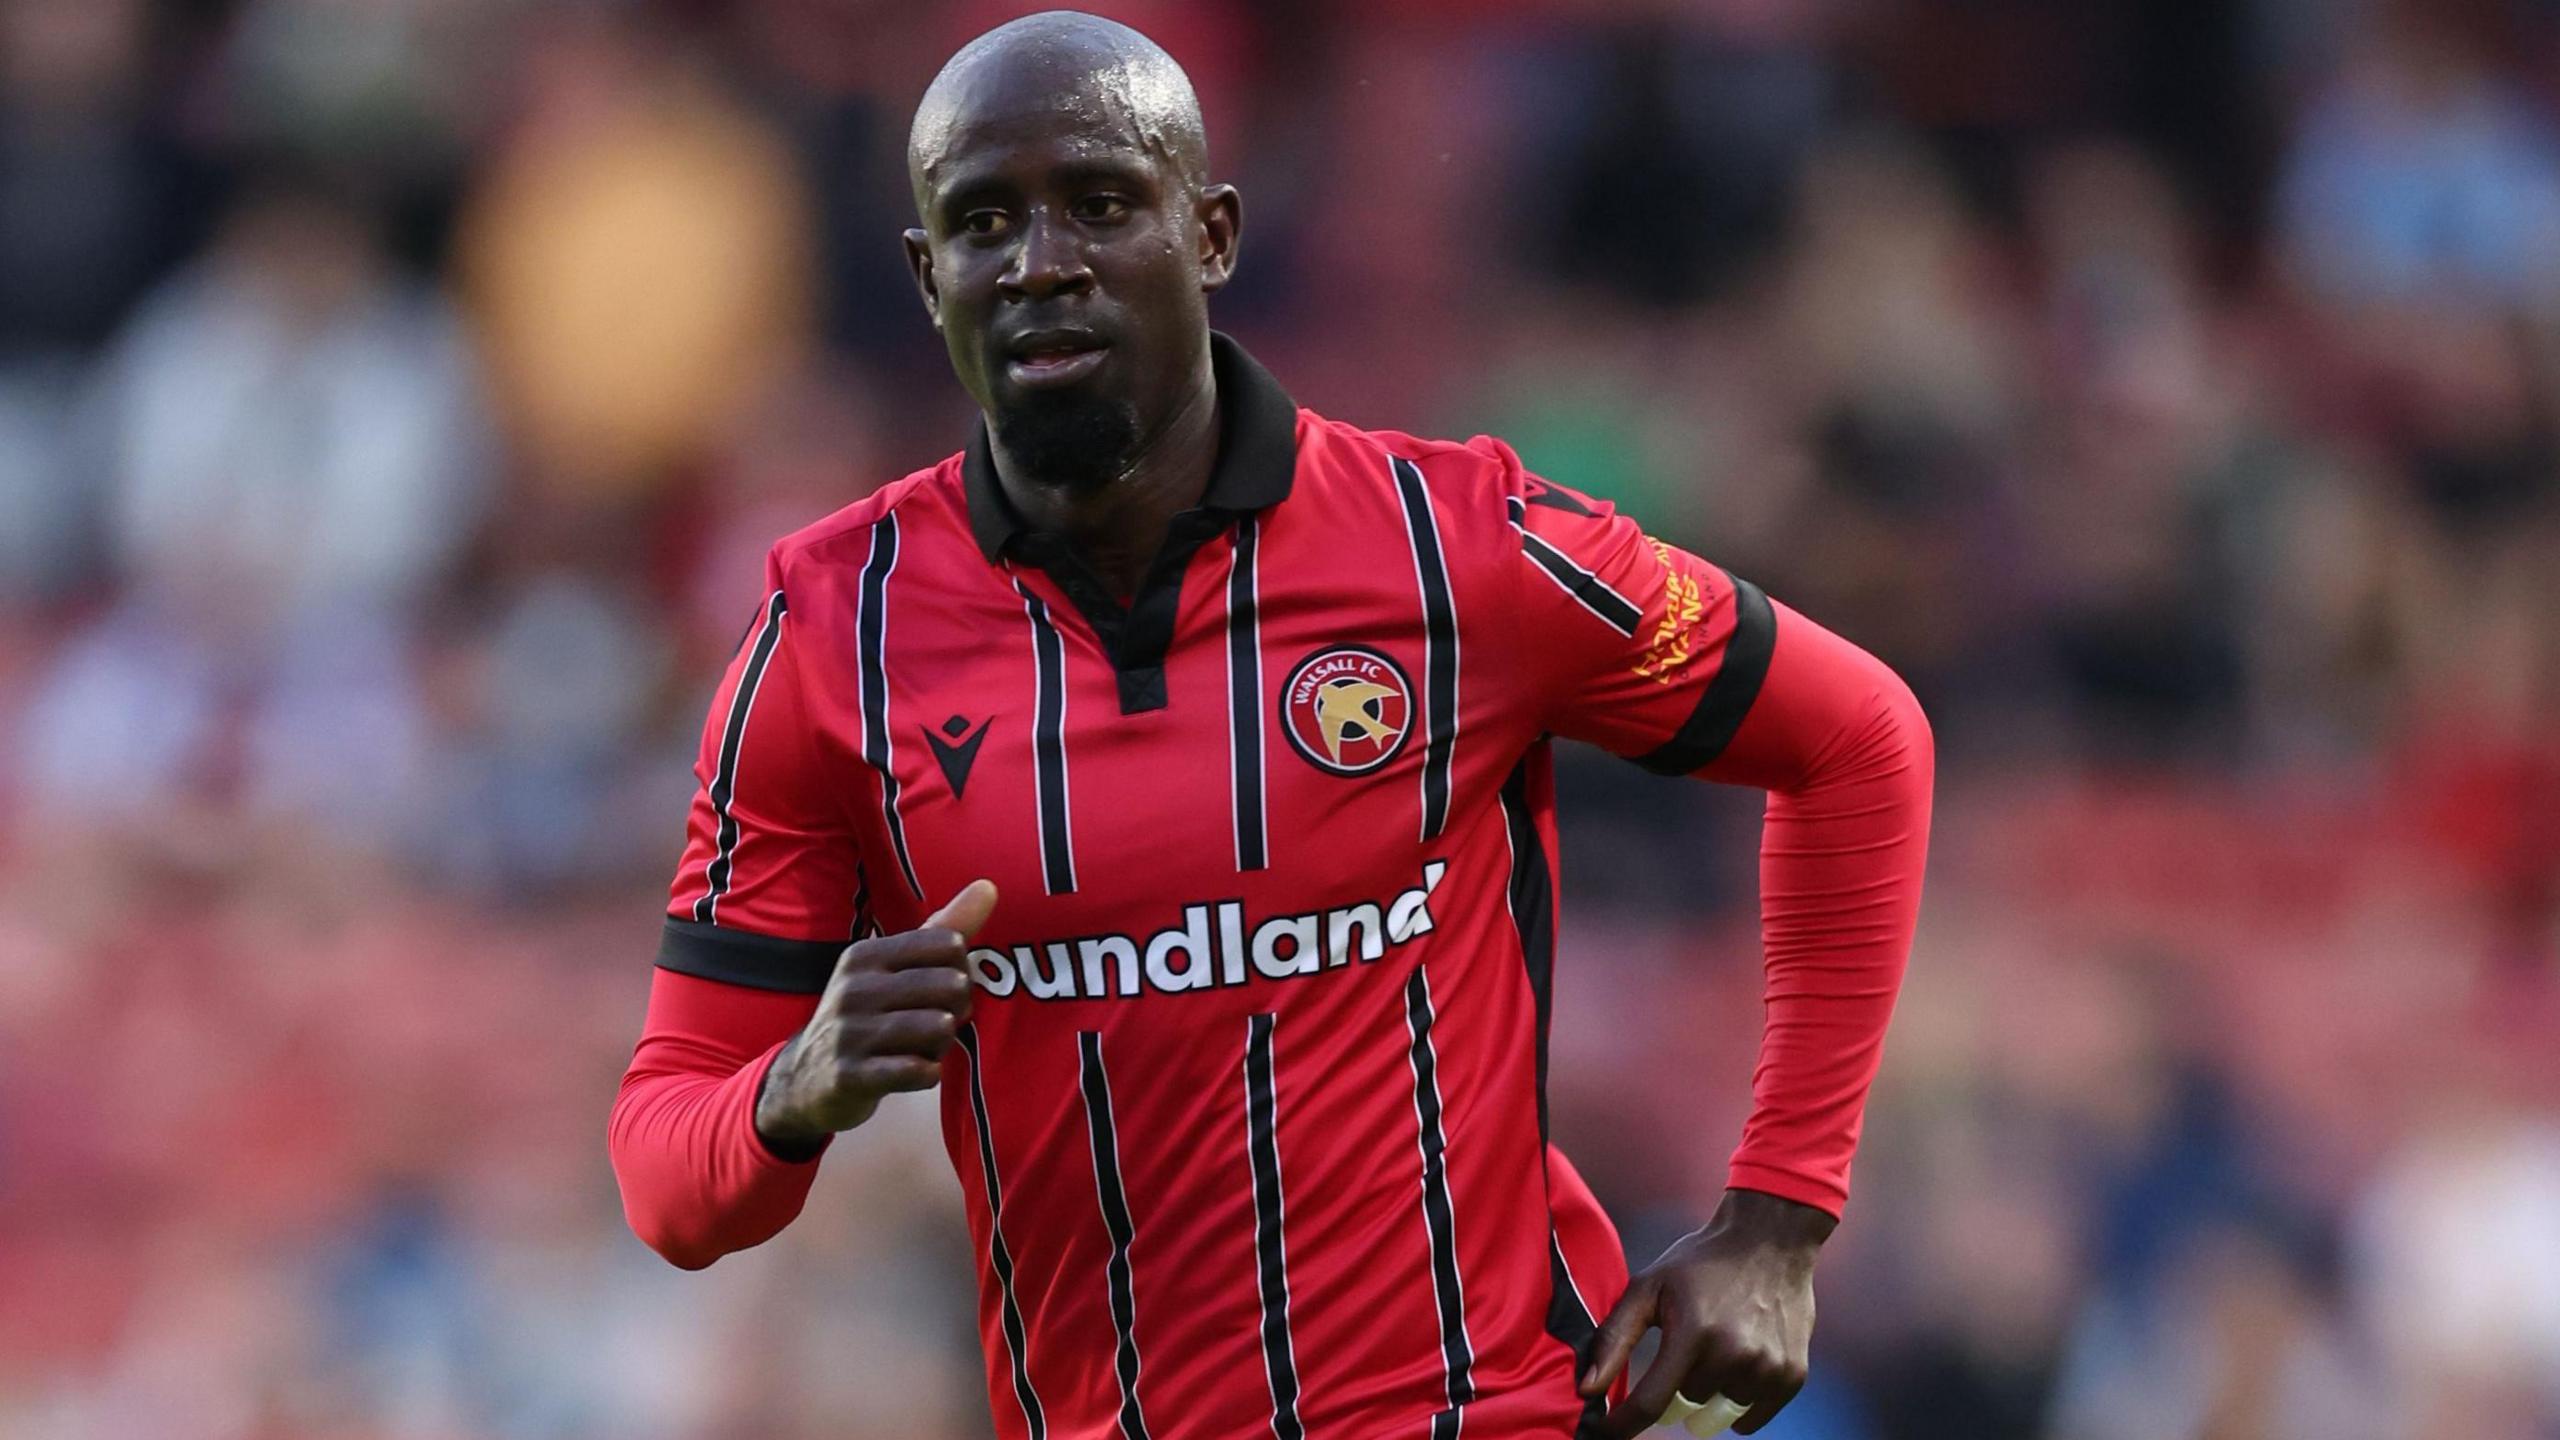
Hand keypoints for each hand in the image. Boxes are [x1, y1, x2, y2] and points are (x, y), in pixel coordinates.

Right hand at [754, 880, 997, 1153]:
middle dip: (957, 1009)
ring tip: (925, 1047)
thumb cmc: (866, 1015)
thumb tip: (989, 886)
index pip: (949, 943)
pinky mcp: (850, 1076)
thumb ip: (943, 928)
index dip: (961, 970)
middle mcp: (854, 988)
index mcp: (866, 956)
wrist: (807, 1079)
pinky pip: (917, 1071)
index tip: (942, 989)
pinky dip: (928, 1073)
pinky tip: (915, 1071)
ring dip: (942, 1044)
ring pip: (938, 1028)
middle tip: (938, 1023)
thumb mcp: (894, 969)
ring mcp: (849, 1033)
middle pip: (951, 984)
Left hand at [1581, 1189, 1833, 1436]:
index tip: (1609, 1432)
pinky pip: (1750, 1419)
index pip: (1652, 1403)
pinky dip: (1737, 1404)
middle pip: (1686, 1407)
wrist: (1770, 1239)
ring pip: (1719, 1414)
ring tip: (1713, 1356)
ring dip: (1708, 1397)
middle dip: (1675, 1391)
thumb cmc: (1700, 1264)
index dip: (1625, 1425)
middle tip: (1682, 1355)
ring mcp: (1767, 1368)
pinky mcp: (1792, 1376)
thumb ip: (1614, 1339)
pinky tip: (1737, 1366)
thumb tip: (1587, 1389)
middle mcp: (1733, 1354)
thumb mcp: (1649, 1287)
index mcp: (1692, 1332)